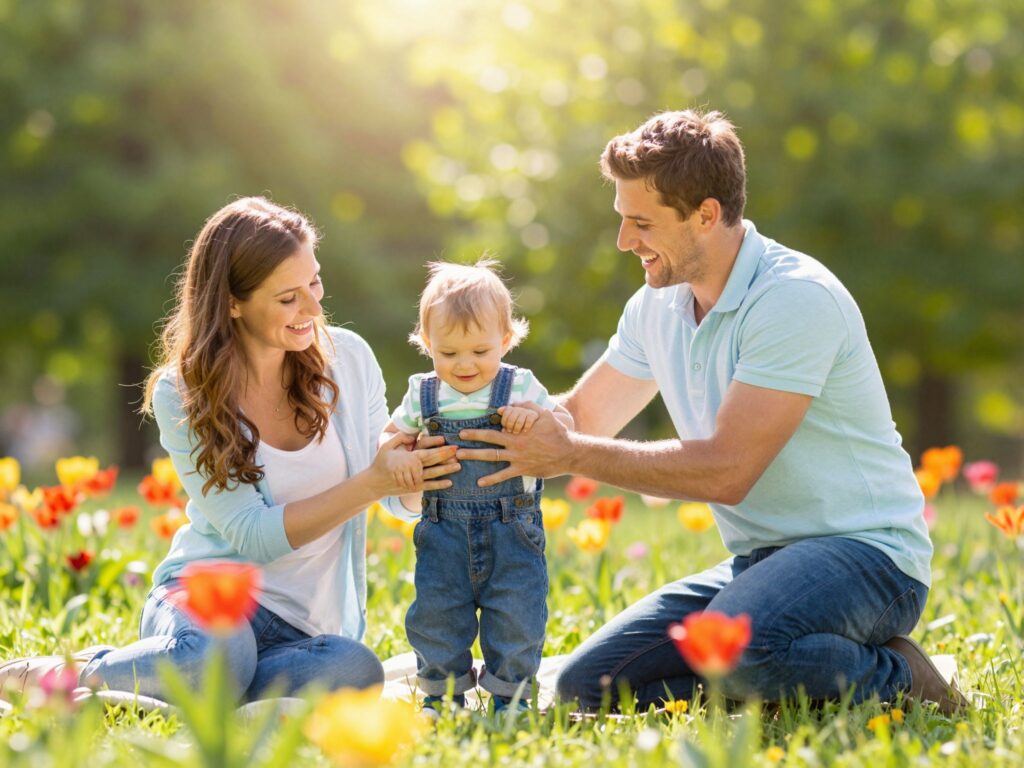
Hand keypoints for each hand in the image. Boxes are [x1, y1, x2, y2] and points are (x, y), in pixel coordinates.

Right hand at [371, 432, 458, 495]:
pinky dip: (439, 485)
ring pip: (433, 474)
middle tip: (459, 451)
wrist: (375, 482)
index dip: (440, 448)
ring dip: (446, 470)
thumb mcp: (386, 446)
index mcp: (409, 457)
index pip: (427, 452)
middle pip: (433, 461)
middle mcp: (413, 468)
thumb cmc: (381, 462)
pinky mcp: (414, 488)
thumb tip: (411, 434)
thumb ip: (399, 438)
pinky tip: (450, 483)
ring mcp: (414, 479)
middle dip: (446, 456)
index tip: (450, 444)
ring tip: (458, 465)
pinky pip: (429, 486)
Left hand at [457, 403, 573, 486]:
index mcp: (518, 430)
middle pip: (489, 439)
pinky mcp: (522, 469)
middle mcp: (514, 443)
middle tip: (457, 439)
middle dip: (472, 438)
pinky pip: (504, 475)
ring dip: (475, 456)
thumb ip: (527, 407)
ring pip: (492, 456)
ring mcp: (517, 458)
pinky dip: (491, 479)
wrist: (568, 453)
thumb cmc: (557, 432)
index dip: (480, 427)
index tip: (465, 427)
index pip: (496, 426)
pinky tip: (480, 483)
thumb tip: (508, 406)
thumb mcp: (544, 414)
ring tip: (460, 456)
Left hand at [498, 404, 538, 434]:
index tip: (504, 426)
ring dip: (517, 428)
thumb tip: (498, 410)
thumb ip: (505, 416)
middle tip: (509, 431)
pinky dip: (526, 426)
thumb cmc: (519, 423)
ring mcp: (527, 411)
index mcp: (513, 409)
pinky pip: (529, 421)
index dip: (504, 420)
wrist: (534, 426)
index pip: (507, 411)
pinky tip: (524, 431)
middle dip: (510, 425)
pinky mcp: (534, 415)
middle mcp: (520, 409)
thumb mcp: (511, 420)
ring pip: (519, 421)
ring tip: (516, 432)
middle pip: (512, 417)